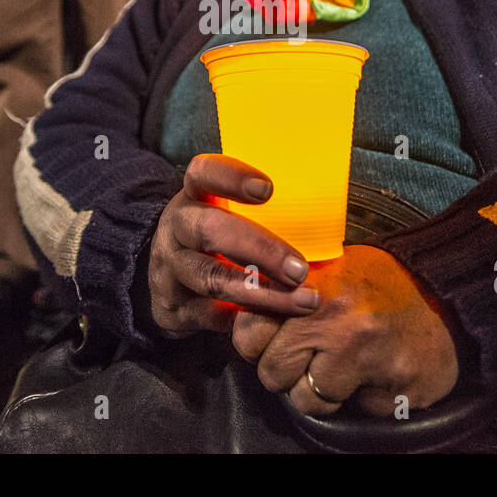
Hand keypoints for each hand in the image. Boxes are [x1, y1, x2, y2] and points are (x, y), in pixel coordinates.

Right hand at [148, 154, 321, 337]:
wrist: (169, 281)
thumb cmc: (216, 240)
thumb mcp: (226, 215)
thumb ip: (263, 213)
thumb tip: (327, 217)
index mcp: (193, 196)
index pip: (203, 173)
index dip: (231, 177)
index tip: (268, 190)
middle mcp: (176, 228)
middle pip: (209, 229)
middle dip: (260, 249)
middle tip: (300, 269)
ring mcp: (171, 268)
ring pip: (212, 278)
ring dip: (262, 292)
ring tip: (302, 300)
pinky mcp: (174, 306)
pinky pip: (210, 314)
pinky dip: (245, 319)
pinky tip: (275, 322)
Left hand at [231, 245, 459, 416]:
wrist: (447, 292)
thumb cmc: (384, 282)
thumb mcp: (331, 268)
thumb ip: (288, 290)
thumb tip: (244, 309)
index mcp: (311, 285)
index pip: (249, 331)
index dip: (259, 341)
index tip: (275, 338)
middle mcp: (332, 319)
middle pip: (272, 371)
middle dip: (287, 370)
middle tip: (314, 355)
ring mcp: (363, 356)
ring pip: (306, 400)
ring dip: (321, 390)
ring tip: (347, 364)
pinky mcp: (390, 386)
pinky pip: (349, 411)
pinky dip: (359, 398)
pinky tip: (374, 372)